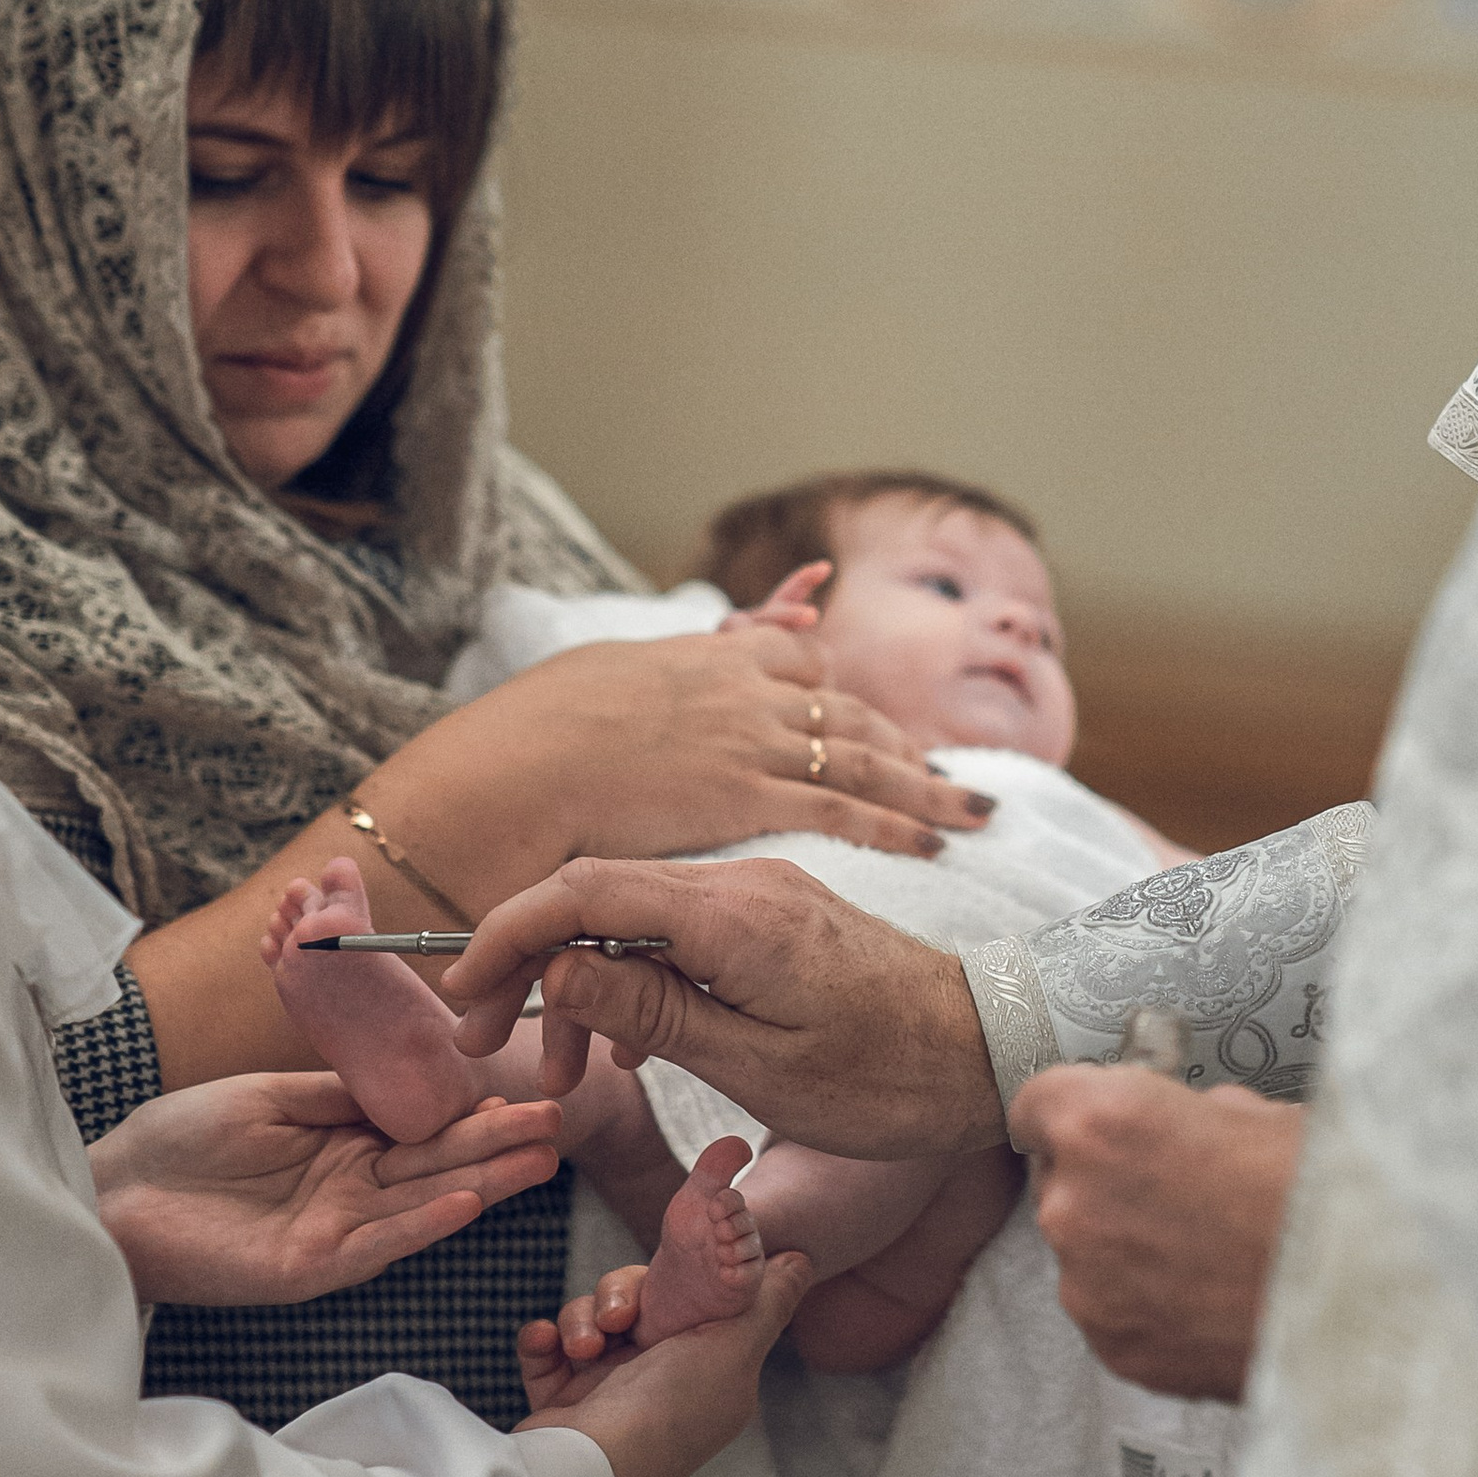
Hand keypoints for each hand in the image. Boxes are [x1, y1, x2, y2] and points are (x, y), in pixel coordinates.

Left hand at [88, 1076, 561, 1307]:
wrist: (109, 1193)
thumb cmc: (176, 1142)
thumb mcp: (269, 1096)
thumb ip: (338, 1095)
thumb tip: (404, 1079)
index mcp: (339, 1146)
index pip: (421, 1131)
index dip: (472, 1116)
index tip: (521, 1096)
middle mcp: (347, 1191)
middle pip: (436, 1165)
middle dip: (498, 1146)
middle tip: (559, 1124)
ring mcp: (331, 1231)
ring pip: (419, 1203)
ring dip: (481, 1182)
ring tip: (538, 1159)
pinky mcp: (306, 1267)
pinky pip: (375, 1242)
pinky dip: (420, 1222)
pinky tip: (464, 1200)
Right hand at [418, 630, 991, 869]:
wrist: (506, 772)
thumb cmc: (530, 733)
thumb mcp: (604, 665)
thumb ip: (671, 656)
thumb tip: (725, 634)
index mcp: (705, 658)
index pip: (800, 662)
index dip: (839, 694)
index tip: (872, 722)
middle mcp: (741, 690)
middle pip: (846, 714)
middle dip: (900, 745)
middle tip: (943, 775)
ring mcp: (748, 740)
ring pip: (863, 758)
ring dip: (924, 784)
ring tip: (971, 811)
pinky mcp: (747, 794)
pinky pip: (843, 807)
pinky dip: (895, 823)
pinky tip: (932, 841)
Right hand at [443, 858, 1006, 1156]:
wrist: (992, 1054)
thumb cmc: (888, 1078)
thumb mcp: (757, 1066)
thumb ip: (653, 1015)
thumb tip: (560, 973)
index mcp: (732, 915)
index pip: (584, 891)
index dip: (508, 935)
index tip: (463, 996)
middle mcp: (743, 886)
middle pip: (597, 899)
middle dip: (531, 965)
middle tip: (488, 1045)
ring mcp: (762, 899)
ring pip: (635, 922)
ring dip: (583, 988)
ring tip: (564, 1078)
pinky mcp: (777, 923)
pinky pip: (679, 938)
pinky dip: (635, 988)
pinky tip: (625, 1052)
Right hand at [516, 1252, 813, 1476]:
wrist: (583, 1474)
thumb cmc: (665, 1413)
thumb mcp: (733, 1350)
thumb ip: (767, 1303)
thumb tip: (803, 1260)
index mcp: (710, 1373)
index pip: (696, 1305)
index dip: (679, 1280)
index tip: (669, 1266)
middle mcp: (663, 1383)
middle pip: (639, 1305)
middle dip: (620, 1298)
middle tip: (616, 1319)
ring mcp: (610, 1394)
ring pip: (592, 1320)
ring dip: (580, 1320)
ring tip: (580, 1346)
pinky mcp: (562, 1404)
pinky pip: (549, 1349)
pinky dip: (542, 1341)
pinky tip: (544, 1341)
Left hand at [1014, 1071, 1301, 1401]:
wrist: (1371, 1295)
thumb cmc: (1324, 1194)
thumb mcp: (1257, 1116)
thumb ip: (1190, 1116)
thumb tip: (1185, 1124)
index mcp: (1104, 1124)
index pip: (1037, 1102)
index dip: (1074, 1110)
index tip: (1096, 1122)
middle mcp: (1076, 1205)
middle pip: (1060, 1180)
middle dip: (1108, 1183)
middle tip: (1180, 1193)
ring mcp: (1089, 1286)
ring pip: (1086, 1252)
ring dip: (1128, 1248)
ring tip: (1207, 1253)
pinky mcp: (1116, 1349)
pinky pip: (1114, 1313)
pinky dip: (1149, 1305)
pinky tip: (1210, 1297)